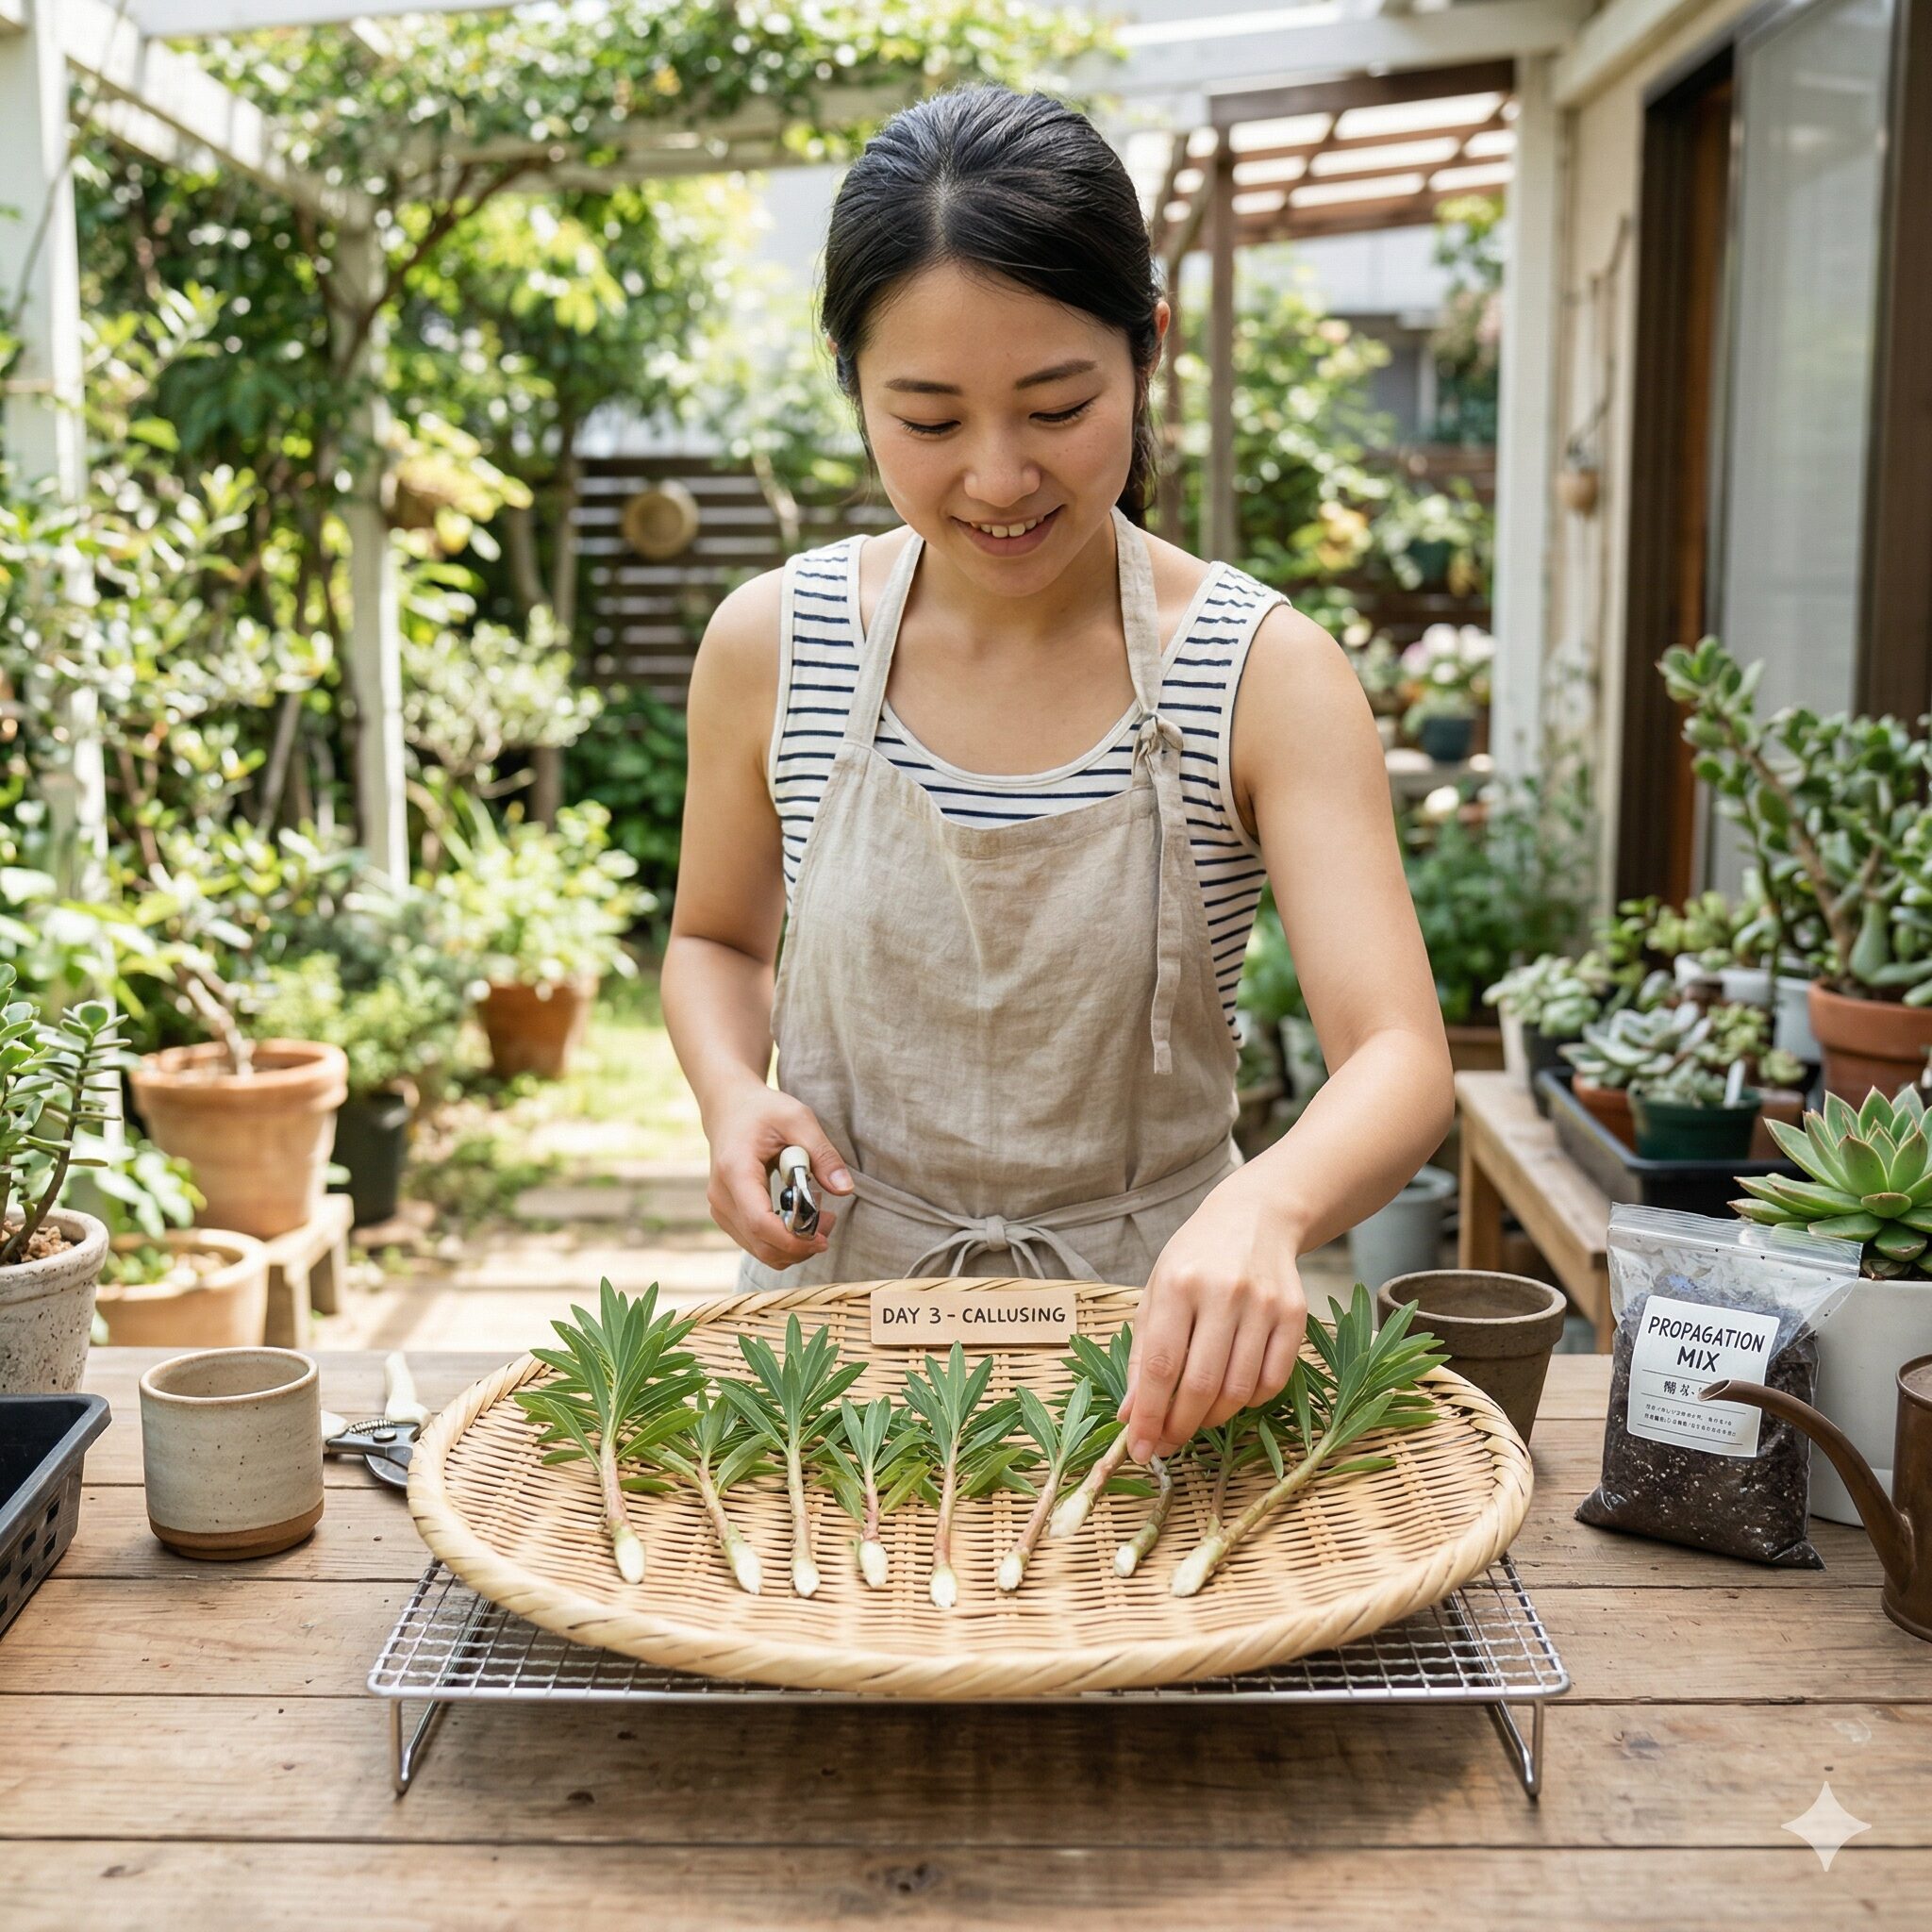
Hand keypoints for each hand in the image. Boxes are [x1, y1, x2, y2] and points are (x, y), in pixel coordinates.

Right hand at [705, 1078, 854, 1270]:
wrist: (729, 1108)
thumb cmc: (763, 1111)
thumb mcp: (798, 1119)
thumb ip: (823, 1154)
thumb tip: (845, 1189)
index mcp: (736, 1171)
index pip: (760, 1222)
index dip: (793, 1239)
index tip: (823, 1238)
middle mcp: (722, 1196)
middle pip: (762, 1244)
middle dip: (801, 1245)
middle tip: (830, 1221)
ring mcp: (721, 1209)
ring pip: (761, 1250)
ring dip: (794, 1246)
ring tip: (819, 1217)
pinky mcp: (727, 1216)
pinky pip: (757, 1243)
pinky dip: (782, 1241)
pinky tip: (801, 1217)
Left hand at [1118, 1184, 1307, 1462]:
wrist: (1256, 1217)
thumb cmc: (1195, 1258)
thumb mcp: (1156, 1291)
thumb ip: (1142, 1354)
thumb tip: (1130, 1415)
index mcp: (1179, 1283)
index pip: (1160, 1366)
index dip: (1148, 1415)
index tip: (1138, 1449)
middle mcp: (1224, 1293)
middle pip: (1201, 1385)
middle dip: (1179, 1427)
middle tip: (1166, 1444)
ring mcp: (1264, 1304)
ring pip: (1239, 1390)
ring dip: (1213, 1419)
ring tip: (1195, 1418)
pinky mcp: (1295, 1315)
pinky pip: (1272, 1381)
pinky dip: (1248, 1402)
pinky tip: (1231, 1395)